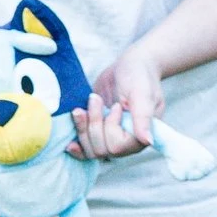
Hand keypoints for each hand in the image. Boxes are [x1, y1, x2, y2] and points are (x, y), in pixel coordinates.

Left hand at [73, 45, 163, 161]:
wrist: (128, 67)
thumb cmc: (140, 77)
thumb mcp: (142, 93)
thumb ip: (143, 117)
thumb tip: (147, 141)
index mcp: (140, 136)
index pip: (118, 147)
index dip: (111, 127)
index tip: (117, 106)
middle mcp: (126, 142)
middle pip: (101, 150)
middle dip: (94, 124)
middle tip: (95, 99)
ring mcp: (110, 138)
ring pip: (90, 150)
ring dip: (83, 128)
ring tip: (80, 109)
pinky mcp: (97, 132)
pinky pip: (85, 149)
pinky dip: (77, 146)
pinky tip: (69, 143)